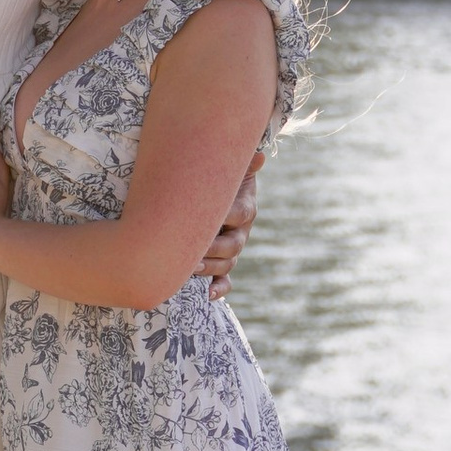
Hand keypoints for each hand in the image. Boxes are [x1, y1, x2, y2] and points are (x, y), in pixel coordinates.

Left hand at [198, 146, 263, 298]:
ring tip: (192, 268)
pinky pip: (226, 281)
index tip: (211, 215)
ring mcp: (232, 249)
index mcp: (245, 209)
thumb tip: (259, 155)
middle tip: (194, 250)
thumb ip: (242, 164)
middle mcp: (240, 232)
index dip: (226, 216)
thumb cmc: (221, 180)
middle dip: (214, 249)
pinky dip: (220, 289)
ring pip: (227, 264)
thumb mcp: (232, 170)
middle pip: (233, 245)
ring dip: (211, 268)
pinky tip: (210, 295)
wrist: (220, 195)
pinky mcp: (223, 263)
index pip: (239, 215)